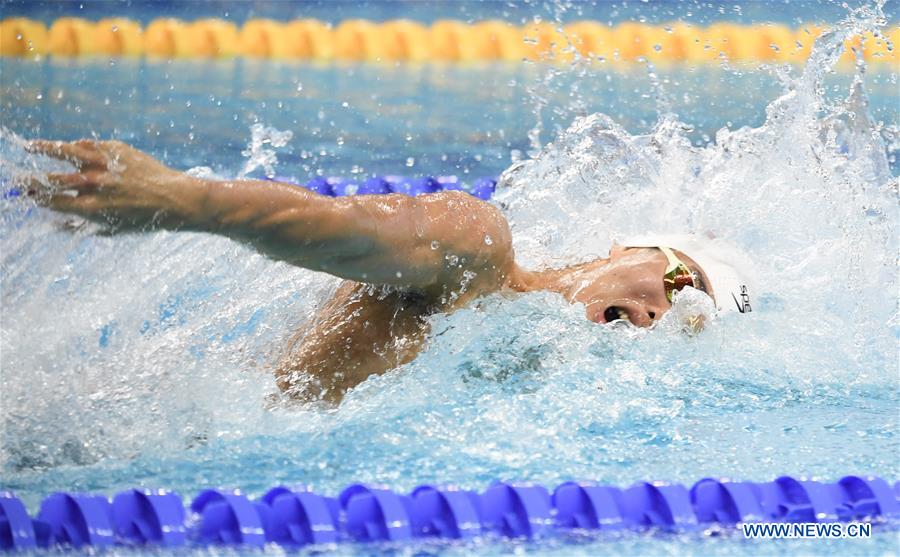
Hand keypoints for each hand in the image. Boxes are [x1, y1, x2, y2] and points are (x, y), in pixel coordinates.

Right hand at [24, 139, 199, 228]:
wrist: (178, 198)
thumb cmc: (147, 218)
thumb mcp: (115, 230)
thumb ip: (83, 226)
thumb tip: (55, 224)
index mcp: (94, 207)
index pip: (54, 202)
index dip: (36, 197)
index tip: (24, 193)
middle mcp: (97, 185)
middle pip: (54, 179)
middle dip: (32, 179)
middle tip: (18, 177)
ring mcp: (107, 164)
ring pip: (66, 151)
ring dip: (44, 149)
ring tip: (29, 146)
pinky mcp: (117, 149)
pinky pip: (90, 144)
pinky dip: (77, 146)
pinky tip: (70, 146)